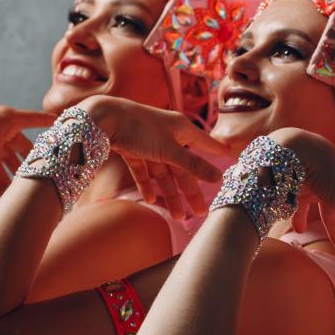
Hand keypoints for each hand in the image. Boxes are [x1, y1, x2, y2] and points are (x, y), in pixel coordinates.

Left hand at [0, 105, 53, 193]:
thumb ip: (1, 180)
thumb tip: (13, 199)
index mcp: (11, 120)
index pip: (40, 120)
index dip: (55, 125)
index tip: (72, 128)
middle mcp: (4, 125)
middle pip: (26, 144)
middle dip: (35, 159)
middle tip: (49, 172)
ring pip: (11, 153)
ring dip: (18, 168)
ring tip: (29, 183)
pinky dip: (3, 169)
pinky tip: (8, 183)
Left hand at [80, 96, 230, 218]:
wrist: (101, 117)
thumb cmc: (139, 127)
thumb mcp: (170, 150)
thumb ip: (193, 165)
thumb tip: (219, 176)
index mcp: (182, 130)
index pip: (206, 145)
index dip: (218, 153)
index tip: (232, 160)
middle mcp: (168, 136)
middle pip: (184, 168)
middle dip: (191, 191)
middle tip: (200, 213)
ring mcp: (149, 143)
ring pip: (163, 173)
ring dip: (169, 194)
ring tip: (177, 217)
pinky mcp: (132, 148)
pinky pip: (144, 170)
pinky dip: (147, 184)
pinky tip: (150, 199)